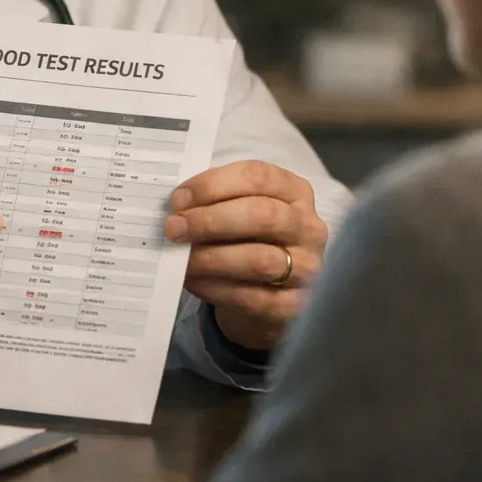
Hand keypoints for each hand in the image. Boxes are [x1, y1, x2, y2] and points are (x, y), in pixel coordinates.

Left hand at [164, 161, 326, 351]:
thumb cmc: (248, 241)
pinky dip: (215, 288)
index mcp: (294, 191)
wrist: (267, 296)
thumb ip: (216, 202)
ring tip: (180, 257)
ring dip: (210, 257)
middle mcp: (308, 227)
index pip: (258, 177)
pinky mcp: (293, 305)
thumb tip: (177, 207)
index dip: (213, 185)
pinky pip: (250, 297)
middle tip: (174, 228)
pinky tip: (193, 281)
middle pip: (261, 215)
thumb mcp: (239, 212)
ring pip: (258, 259)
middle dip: (210, 220)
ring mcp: (307, 268)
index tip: (179, 198)